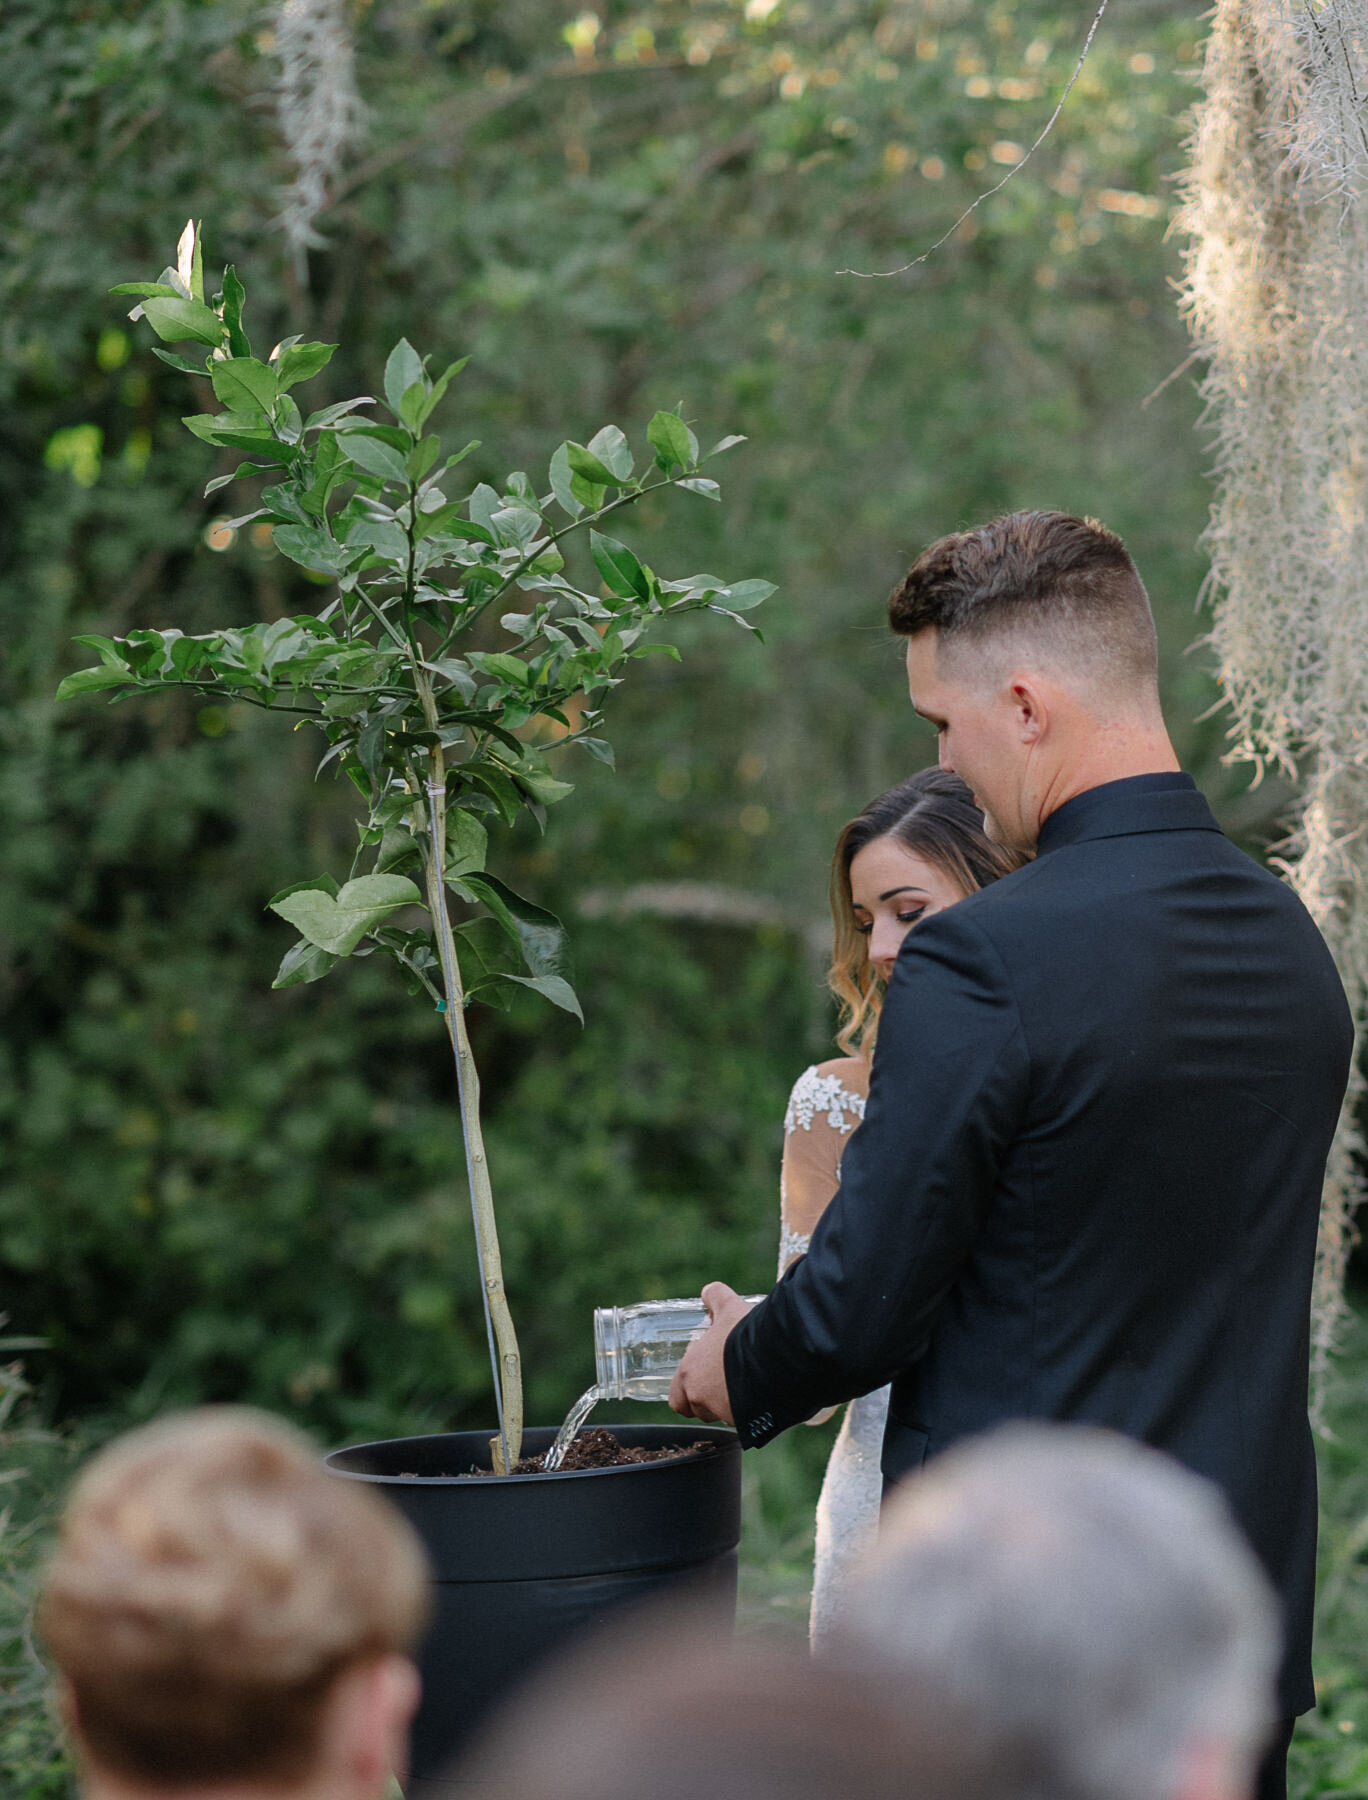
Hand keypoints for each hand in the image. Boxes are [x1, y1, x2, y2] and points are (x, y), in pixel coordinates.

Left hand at [667, 1282, 755, 1425]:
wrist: (776, 1355)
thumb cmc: (745, 1333)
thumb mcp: (729, 1308)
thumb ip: (716, 1297)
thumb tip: (709, 1291)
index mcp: (690, 1375)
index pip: (676, 1399)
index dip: (685, 1392)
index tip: (698, 1381)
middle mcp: (702, 1399)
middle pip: (699, 1409)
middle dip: (708, 1399)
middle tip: (723, 1380)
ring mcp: (724, 1413)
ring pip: (721, 1415)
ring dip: (728, 1404)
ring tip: (745, 1384)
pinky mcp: (747, 1420)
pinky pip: (744, 1420)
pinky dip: (749, 1409)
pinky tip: (761, 1392)